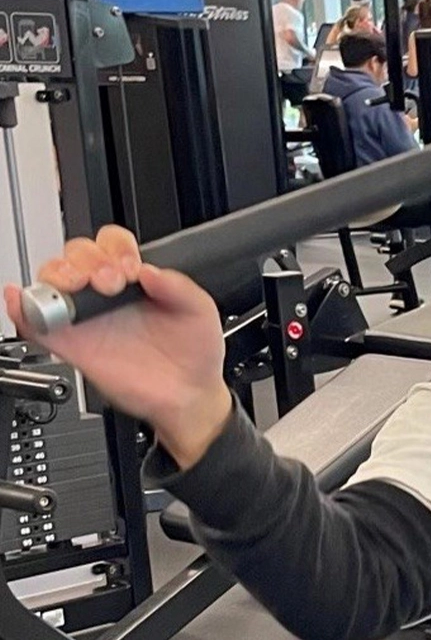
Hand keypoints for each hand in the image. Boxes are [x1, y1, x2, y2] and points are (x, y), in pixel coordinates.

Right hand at [3, 226, 231, 468]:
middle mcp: (107, 295)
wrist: (189, 395)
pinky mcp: (71, 345)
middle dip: (87, 259)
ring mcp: (87, 318)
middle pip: (76, 256)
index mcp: (136, 281)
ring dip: (57, 276)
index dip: (115, 247)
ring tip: (76, 286)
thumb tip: (149, 270)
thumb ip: (180, 287)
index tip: (130, 267)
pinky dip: (22, 309)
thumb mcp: (201, 312)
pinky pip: (36, 324)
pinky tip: (23, 301)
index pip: (111, 244)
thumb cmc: (194, 353)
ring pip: (52, 282)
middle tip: (109, 282)